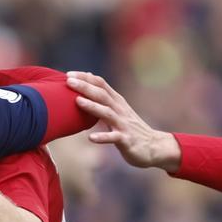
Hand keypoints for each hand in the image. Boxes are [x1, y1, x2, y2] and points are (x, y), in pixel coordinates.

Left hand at [65, 72, 180, 170]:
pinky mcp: (127, 140)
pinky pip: (114, 138)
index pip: (101, 84)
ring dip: (92, 106)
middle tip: (68, 81)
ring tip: (77, 101)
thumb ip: (103, 97)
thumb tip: (88, 80)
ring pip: (107, 113)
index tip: (68, 75)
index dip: (85, 78)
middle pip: (102, 95)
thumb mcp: (117, 110)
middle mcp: (120, 110)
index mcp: (117, 102)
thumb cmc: (130, 128)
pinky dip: (103, 137)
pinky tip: (91, 138)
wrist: (153, 146)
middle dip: (86, 87)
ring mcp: (124, 125)